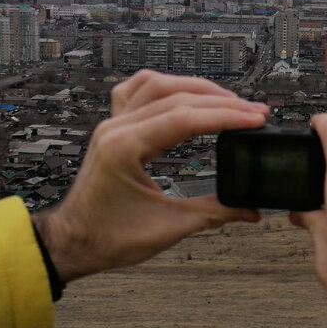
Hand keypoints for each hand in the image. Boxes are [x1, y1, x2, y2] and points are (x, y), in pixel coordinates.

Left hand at [32, 71, 268, 281]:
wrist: (72, 243)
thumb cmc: (106, 237)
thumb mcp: (168, 227)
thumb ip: (215, 213)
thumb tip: (249, 208)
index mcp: (124, 148)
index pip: (184, 118)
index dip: (225, 115)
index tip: (253, 118)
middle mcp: (115, 129)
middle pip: (175, 96)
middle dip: (220, 102)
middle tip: (252, 111)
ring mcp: (112, 124)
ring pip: (156, 84)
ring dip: (195, 88)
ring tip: (227, 100)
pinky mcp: (113, 128)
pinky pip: (136, 89)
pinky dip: (165, 85)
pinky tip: (183, 91)